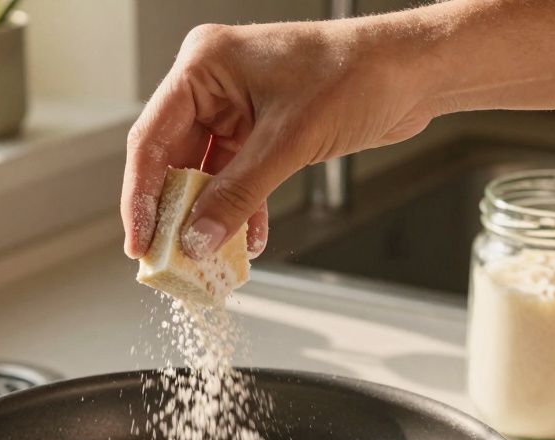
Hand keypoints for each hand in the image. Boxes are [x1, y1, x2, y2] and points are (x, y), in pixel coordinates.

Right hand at [121, 18, 437, 259]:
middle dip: (177, 213)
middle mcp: (214, 85)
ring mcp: (238, 107)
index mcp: (204, 66)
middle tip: (171, 258)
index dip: (140, 196)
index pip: (152, 139)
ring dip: (211, 217)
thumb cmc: (358, 74)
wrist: (415, 71)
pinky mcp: (263, 129)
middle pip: (174, 160)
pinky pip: (237, 178)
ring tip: (209, 257)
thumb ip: (239, 195)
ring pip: (207, 175)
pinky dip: (241, 209)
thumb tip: (198, 238)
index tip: (139, 242)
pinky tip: (248, 240)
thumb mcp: (289, 141)